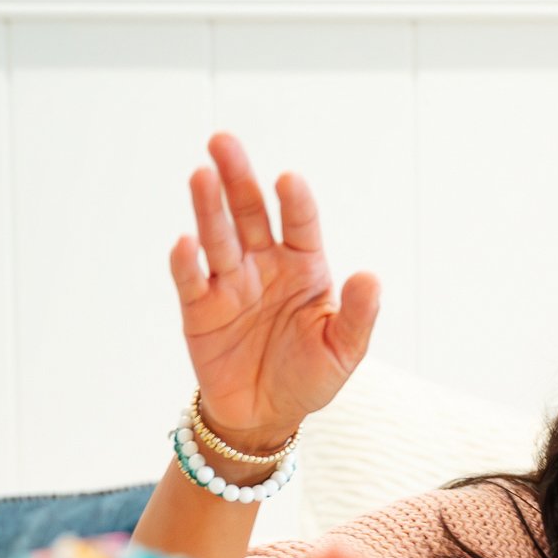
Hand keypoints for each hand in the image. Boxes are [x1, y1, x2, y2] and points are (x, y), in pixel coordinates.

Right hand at [170, 134, 379, 447]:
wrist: (265, 415)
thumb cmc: (309, 376)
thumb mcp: (344, 350)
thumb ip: (358, 315)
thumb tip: (371, 276)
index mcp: (303, 266)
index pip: (299, 224)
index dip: (294, 202)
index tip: (288, 180)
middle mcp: (264, 265)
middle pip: (249, 214)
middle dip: (237, 178)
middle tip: (223, 142)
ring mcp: (230, 283)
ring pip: (218, 237)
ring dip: (208, 207)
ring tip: (201, 175)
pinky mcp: (199, 308)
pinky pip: (191, 280)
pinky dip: (186, 261)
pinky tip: (185, 242)